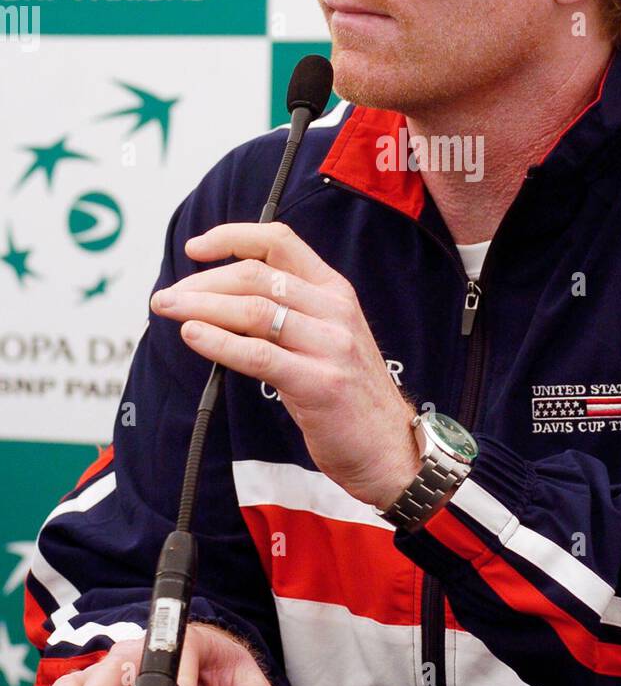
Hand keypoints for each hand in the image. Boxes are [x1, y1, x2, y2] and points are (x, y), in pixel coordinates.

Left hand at [150, 222, 421, 505]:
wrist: (389, 448)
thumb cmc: (348, 395)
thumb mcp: (326, 337)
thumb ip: (287, 312)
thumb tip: (220, 299)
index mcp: (335, 290)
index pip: (279, 240)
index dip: (232, 237)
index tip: (195, 249)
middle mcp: (335, 310)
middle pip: (256, 275)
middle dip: (202, 282)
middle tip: (166, 296)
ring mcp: (331, 345)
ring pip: (253, 310)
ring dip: (200, 307)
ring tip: (167, 310)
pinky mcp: (319, 383)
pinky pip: (258, 355)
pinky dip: (218, 342)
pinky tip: (192, 335)